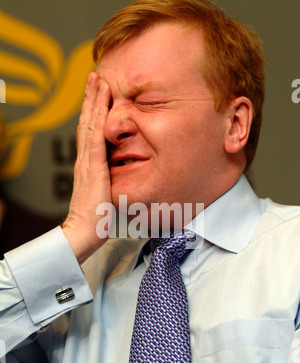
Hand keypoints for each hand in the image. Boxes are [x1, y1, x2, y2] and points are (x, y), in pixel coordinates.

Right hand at [62, 72, 111, 263]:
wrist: (84, 230)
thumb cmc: (95, 218)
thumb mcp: (103, 195)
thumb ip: (107, 182)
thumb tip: (116, 178)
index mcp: (88, 166)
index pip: (89, 133)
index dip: (92, 113)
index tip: (97, 96)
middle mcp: (84, 159)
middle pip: (86, 122)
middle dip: (91, 98)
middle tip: (94, 77)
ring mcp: (87, 161)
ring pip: (89, 123)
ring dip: (93, 100)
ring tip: (97, 79)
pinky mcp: (93, 166)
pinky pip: (95, 135)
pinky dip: (98, 115)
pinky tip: (102, 100)